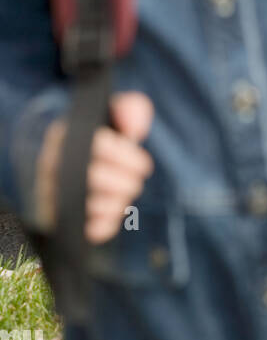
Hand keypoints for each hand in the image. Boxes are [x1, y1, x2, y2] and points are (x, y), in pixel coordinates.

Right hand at [34, 92, 154, 243]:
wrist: (78, 165)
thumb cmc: (102, 138)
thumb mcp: (114, 115)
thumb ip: (129, 109)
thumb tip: (134, 126)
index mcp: (64, 135)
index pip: (98, 146)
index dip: (127, 157)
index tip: (144, 164)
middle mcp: (50, 165)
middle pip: (94, 178)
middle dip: (127, 182)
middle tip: (137, 180)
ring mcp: (49, 195)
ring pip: (88, 206)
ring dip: (118, 202)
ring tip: (126, 193)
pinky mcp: (56, 221)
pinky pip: (85, 229)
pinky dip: (107, 223)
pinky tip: (114, 210)